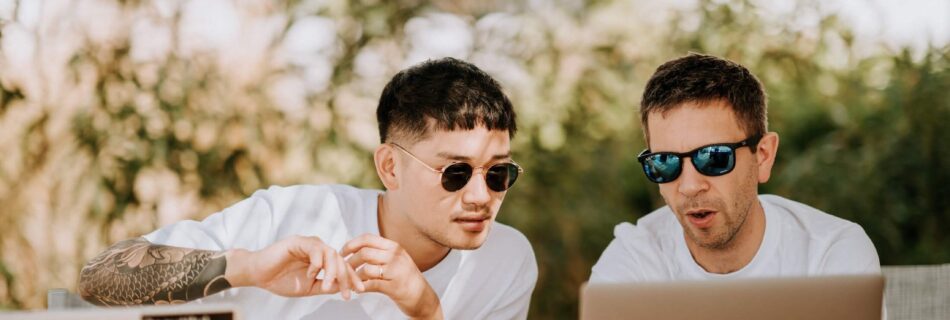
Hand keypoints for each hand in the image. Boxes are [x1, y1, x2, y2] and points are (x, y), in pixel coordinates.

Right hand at [226, 236, 364, 299]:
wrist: (257, 275)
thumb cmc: (280, 280)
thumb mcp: (308, 287)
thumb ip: (325, 286)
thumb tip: (344, 287)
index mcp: (321, 259)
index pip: (342, 266)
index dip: (351, 278)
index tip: (359, 291)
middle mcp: (317, 249)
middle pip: (340, 259)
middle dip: (346, 276)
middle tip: (347, 292)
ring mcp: (308, 244)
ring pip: (330, 253)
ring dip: (332, 271)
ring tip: (328, 286)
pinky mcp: (297, 241)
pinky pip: (314, 248)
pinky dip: (316, 261)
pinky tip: (312, 273)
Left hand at [342, 234, 443, 319]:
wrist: (423, 297)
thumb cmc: (405, 278)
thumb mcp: (396, 259)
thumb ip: (379, 252)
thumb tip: (354, 248)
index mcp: (394, 247)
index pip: (367, 238)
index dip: (350, 244)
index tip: (342, 253)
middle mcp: (396, 256)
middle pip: (364, 253)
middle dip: (349, 262)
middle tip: (343, 270)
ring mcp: (396, 271)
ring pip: (366, 269)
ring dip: (353, 276)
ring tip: (349, 281)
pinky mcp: (394, 287)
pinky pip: (370, 284)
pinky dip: (359, 287)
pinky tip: (357, 290)